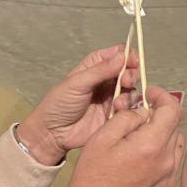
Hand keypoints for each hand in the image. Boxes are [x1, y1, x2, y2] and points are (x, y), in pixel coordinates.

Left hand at [17, 45, 137, 164]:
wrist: (54, 133)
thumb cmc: (59, 103)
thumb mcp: (77, 83)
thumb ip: (101, 70)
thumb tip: (123, 56)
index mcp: (96, 66)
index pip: (119, 54)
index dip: (128, 55)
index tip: (132, 61)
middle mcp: (106, 80)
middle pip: (130, 71)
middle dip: (131, 75)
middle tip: (125, 82)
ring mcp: (112, 97)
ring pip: (132, 90)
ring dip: (129, 94)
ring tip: (117, 103)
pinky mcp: (115, 114)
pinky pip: (130, 109)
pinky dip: (129, 108)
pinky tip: (118, 111)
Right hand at [68, 86, 183, 186]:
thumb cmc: (92, 175)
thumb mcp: (103, 137)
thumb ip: (128, 118)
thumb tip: (143, 112)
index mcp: (153, 144)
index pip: (173, 109)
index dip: (162, 96)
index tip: (148, 96)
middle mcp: (168, 162)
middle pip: (174, 128)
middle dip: (159, 119)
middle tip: (137, 122)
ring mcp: (170, 182)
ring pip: (174, 149)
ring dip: (161, 141)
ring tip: (138, 147)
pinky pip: (170, 171)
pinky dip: (160, 163)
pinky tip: (139, 170)